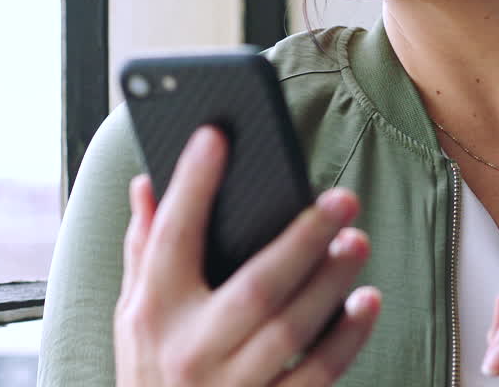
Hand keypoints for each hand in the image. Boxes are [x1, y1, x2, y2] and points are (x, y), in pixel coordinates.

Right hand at [114, 126, 380, 385]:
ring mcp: (231, 386)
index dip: (192, 184)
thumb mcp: (132, 317)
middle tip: (341, 200)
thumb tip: (145, 185)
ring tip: (357, 241)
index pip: (172, 235)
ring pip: (293, 327)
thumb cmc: (151, 374)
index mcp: (153, 313)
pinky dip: (347, 337)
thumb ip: (143, 251)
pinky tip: (366, 302)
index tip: (216, 136)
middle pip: (256, 285)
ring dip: (332, 281)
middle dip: (303, 238)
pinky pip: (318, 374)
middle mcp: (190, 350)